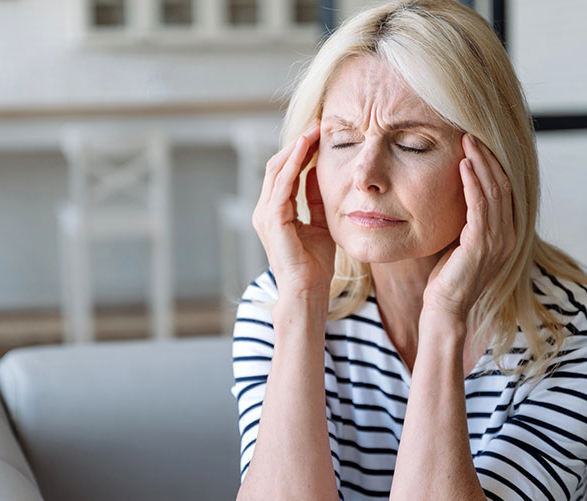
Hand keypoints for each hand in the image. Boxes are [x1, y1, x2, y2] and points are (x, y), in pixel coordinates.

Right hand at [251, 120, 334, 299]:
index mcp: (275, 211)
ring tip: (314, 129)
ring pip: (277, 170)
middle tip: (318, 123)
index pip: (285, 171)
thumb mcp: (321, 222)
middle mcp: (265, 210)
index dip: (301, 150)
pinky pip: (282, 184)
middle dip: (298, 142)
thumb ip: (317, 199)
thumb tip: (320, 172)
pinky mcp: (272, 220)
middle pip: (277, 165)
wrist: (308, 291)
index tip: (320, 132)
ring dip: (296, 147)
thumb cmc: (315, 264)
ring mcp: (266, 215)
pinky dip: (294, 163)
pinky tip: (306, 147)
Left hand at [422, 133, 515, 319]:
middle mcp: (508, 236)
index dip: (492, 165)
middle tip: (471, 133)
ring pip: (494, 191)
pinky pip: (480, 206)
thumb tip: (460, 195)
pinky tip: (463, 166)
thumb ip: (467, 222)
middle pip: (503, 185)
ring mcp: (498, 241)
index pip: (505, 191)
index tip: (477, 144)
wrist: (445, 310)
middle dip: (488, 157)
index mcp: (507, 235)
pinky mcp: (482, 245)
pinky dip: (473, 183)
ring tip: (467, 141)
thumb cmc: (447, 278)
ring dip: (480, 163)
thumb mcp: (461, 243)